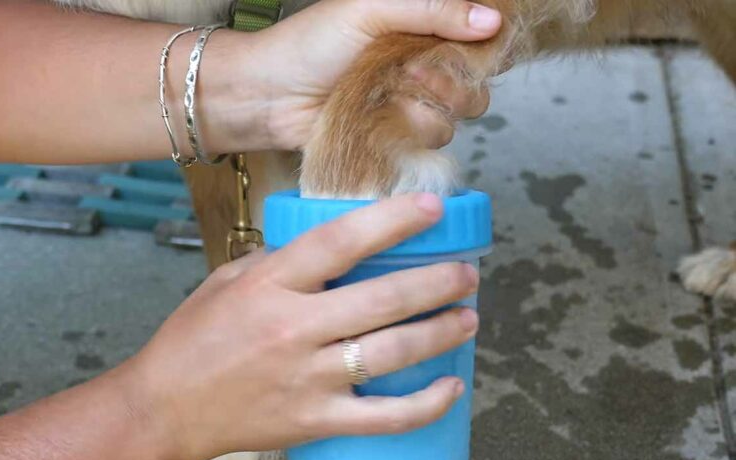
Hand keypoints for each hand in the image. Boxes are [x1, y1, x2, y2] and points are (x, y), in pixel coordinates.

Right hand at [128, 193, 479, 459]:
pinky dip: (425, 404)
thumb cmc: (194, 339)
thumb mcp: (228, 281)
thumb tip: (333, 244)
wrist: (164, 409)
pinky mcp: (315, 420)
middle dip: (437, 282)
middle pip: (382, 299)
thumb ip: (280, 260)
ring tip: (469, 317)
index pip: (340, 241)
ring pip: (392, 352)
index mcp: (271, 285)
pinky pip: (383, 417)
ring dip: (441, 333)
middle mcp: (294, 328)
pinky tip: (452, 386)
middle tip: (467, 274)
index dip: (392, 221)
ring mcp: (307, 378)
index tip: (432, 209)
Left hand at [209, 0, 501, 151]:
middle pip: (477, 82)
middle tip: (416, 73)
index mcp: (422, 26)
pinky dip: (410, 130)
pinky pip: (429, 141)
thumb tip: (492, 21)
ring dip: (429, 106)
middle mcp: (423, 65)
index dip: (483, 44)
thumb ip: (433, 8)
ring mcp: (411, 103)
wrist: (270, 96)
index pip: (478, 35)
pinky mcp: (397, 136)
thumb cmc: (310, 44)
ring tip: (392, 93)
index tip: (467, 46)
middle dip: (454, 82)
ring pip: (457, 115)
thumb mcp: (372, 8)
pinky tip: (383, 118)